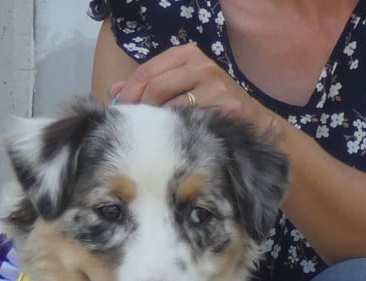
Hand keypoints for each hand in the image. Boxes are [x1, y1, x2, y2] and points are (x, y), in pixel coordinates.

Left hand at [109, 45, 276, 134]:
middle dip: (139, 109)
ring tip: (150, 136)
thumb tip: (114, 91)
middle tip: (131, 128)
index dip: (129, 92)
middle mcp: (202, 65)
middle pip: (155, 87)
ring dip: (155, 124)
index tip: (118, 111)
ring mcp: (214, 86)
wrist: (251, 117)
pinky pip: (188, 122)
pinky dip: (175, 133)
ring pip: (169, 106)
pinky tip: (171, 141)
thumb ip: (148, 85)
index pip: (147, 71)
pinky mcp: (224, 108)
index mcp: (187, 54)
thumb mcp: (179, 86)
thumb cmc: (208, 102)